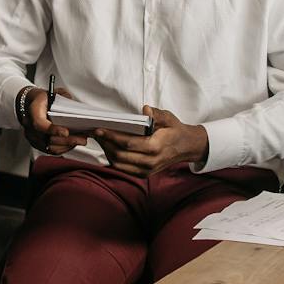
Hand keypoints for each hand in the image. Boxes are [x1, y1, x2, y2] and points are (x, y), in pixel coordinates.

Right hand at [24, 87, 85, 155]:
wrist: (30, 103)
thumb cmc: (43, 99)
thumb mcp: (54, 92)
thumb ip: (65, 99)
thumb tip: (77, 108)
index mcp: (33, 111)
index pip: (39, 124)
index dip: (52, 130)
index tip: (66, 132)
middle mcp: (30, 126)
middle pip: (48, 139)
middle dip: (68, 140)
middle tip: (83, 138)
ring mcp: (33, 137)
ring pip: (51, 147)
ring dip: (68, 145)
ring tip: (82, 140)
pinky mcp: (37, 144)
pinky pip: (51, 150)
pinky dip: (64, 148)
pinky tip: (74, 143)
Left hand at [93, 106, 208, 177]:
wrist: (187, 147)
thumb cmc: (175, 131)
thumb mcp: (169, 118)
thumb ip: (157, 114)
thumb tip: (146, 110)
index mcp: (156, 147)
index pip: (128, 143)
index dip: (112, 137)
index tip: (100, 130)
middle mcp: (150, 162)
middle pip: (120, 155)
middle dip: (105, 143)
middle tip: (96, 133)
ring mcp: (147, 170)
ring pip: (119, 164)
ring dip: (107, 152)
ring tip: (101, 140)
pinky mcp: (144, 174)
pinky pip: (123, 169)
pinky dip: (113, 159)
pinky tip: (109, 148)